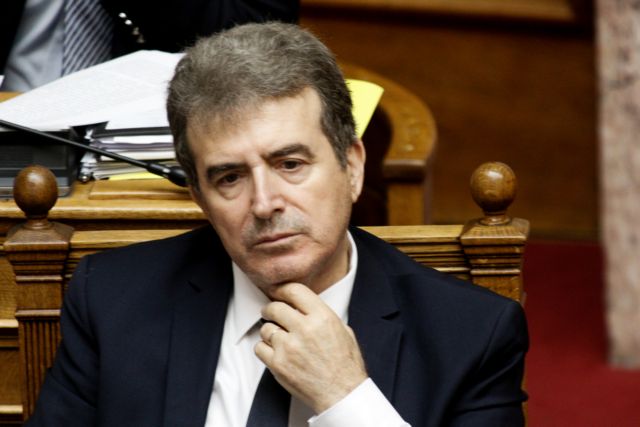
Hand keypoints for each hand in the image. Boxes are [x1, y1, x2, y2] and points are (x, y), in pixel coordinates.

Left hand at [254, 282, 367, 413]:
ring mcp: (289, 347)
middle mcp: (304, 329)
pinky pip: (259, 347)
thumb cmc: (345, 363)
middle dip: (270, 309)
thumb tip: (302, 304)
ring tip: (278, 338)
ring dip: (269, 331)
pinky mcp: (278, 364)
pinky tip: (275, 352)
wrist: (342, 394)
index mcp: (322, 317)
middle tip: (270, 313)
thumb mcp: (342, 329)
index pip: (294, 290)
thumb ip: (321, 314)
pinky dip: (265, 349)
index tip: (278, 293)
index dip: (283, 290)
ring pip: (265, 328)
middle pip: (275, 307)